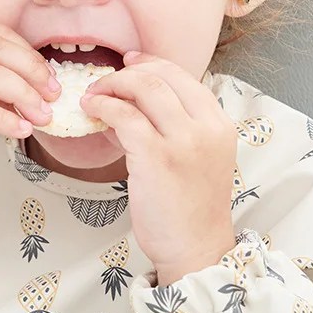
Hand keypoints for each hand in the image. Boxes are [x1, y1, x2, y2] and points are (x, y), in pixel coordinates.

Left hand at [81, 52, 237, 286]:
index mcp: (220, 124)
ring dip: (112, 86)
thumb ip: (178, 128)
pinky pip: (124, 115)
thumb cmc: (190, 210)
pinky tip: (92, 111)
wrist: (195, 249)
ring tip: (93, 96)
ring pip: (144, 88)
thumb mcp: (199, 158)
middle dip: (127, 72)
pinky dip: (103, 106)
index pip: (184, 76)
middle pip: (162, 76)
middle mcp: (207, 127)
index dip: (152, 63)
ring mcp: (183, 141)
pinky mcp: (156, 157)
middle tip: (103, 81)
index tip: (129, 63)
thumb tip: (136, 102)